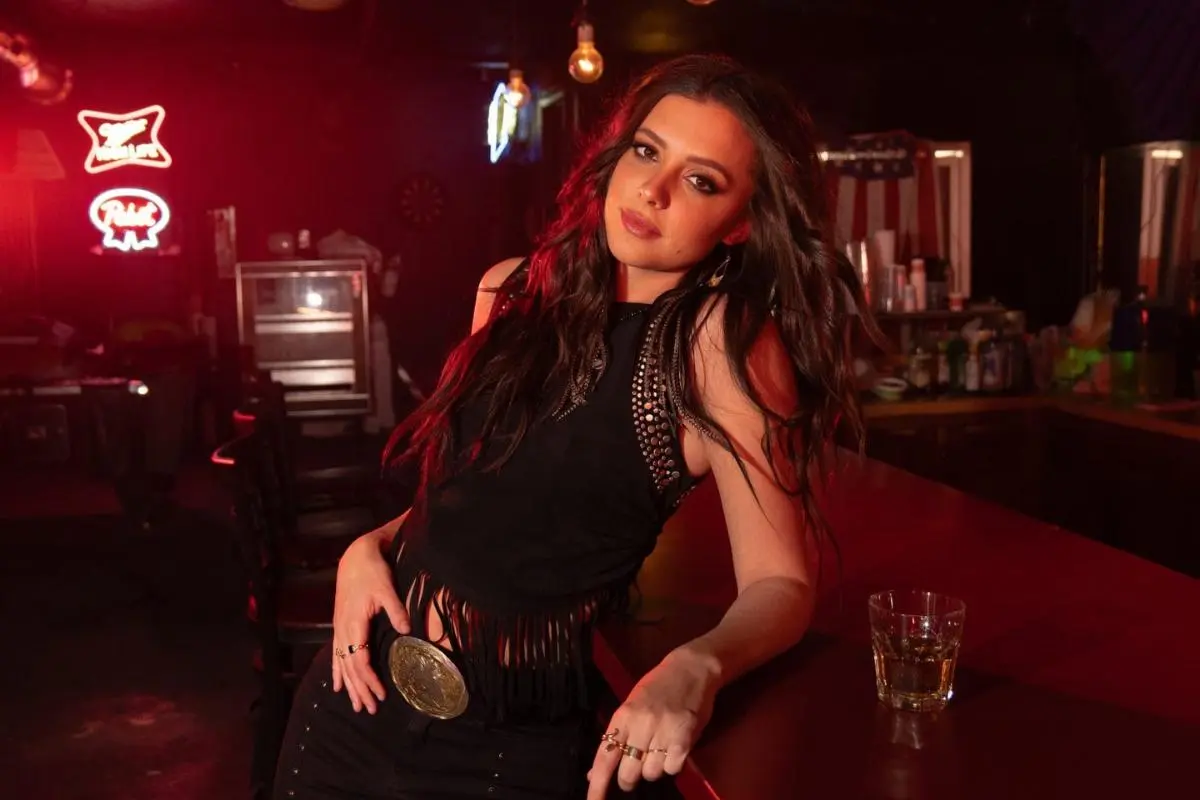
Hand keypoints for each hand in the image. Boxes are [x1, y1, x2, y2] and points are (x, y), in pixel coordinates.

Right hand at [330, 529, 409, 713]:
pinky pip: (336, 655)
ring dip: (349, 686)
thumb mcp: (386, 588)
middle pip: (350, 668)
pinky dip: (337, 672)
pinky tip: (337, 686)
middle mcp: (343, 630)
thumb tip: (407, 629)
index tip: (380, 694)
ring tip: (356, 706)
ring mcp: (339, 629)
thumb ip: (395, 609)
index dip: (369, 679)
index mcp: (354, 623)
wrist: (355, 558)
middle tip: (371, 710)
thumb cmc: (372, 572)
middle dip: (360, 690)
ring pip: (342, 664)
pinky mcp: (340, 626)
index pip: (360, 660)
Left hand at [586, 646, 721, 798]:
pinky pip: (672, 768)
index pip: (605, 757)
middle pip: (628, 773)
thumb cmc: (658, 687)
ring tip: (659, 751)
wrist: (690, 668)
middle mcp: (641, 724)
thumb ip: (616, 738)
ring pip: (651, 773)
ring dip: (653, 770)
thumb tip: (595, 772)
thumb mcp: (631, 706)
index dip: (598, 785)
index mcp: (623, 716)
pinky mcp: (685, 737)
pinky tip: (674, 750)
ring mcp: (663, 730)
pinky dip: (672, 765)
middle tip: (636, 769)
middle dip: (630, 779)